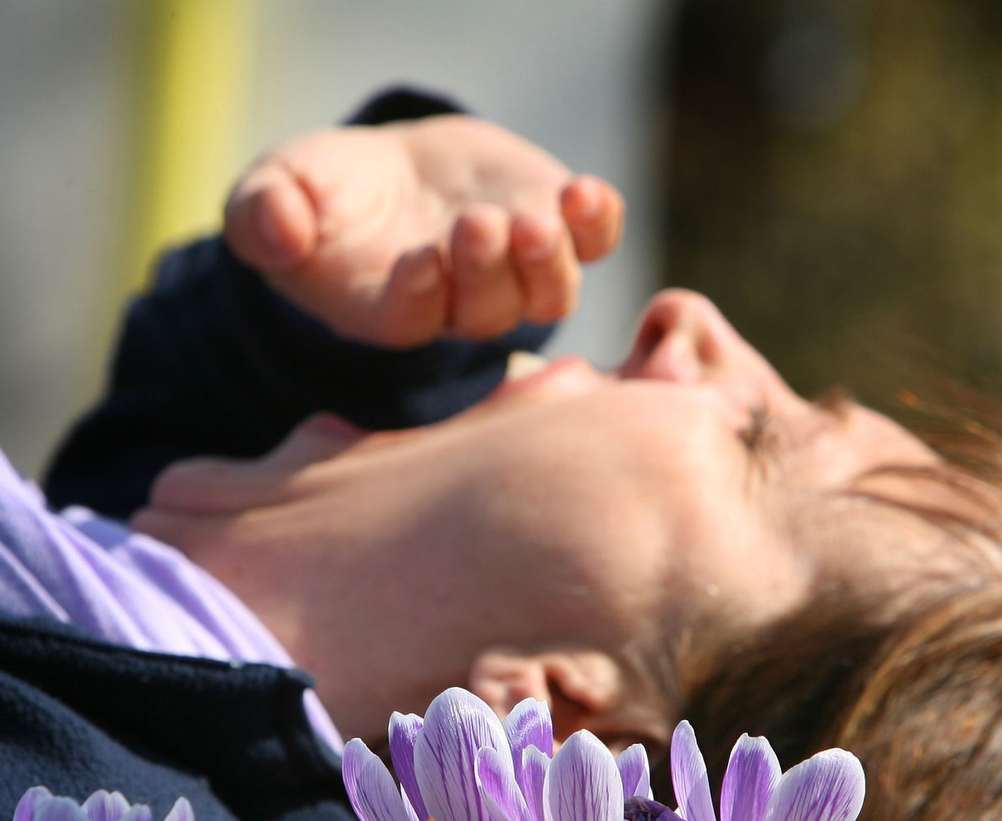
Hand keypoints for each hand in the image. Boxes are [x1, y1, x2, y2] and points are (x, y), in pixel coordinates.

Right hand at [223, 115, 623, 347]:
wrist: (390, 177)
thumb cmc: (322, 197)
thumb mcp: (274, 195)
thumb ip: (264, 217)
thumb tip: (276, 230)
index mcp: (390, 311)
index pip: (411, 321)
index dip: (418, 296)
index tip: (419, 262)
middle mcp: (459, 307)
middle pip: (486, 310)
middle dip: (484, 271)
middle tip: (475, 226)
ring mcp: (514, 273)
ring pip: (545, 291)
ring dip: (546, 260)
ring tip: (539, 220)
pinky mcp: (554, 231)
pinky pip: (590, 244)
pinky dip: (595, 224)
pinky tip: (585, 193)